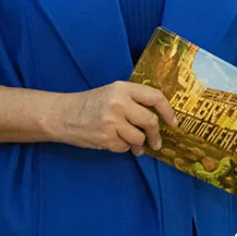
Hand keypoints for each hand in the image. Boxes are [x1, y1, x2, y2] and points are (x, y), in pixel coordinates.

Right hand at [49, 83, 178, 154]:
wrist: (62, 114)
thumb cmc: (90, 103)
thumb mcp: (112, 92)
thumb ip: (134, 99)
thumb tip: (160, 115)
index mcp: (123, 88)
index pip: (155, 97)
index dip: (168, 111)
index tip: (173, 122)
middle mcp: (119, 103)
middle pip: (150, 121)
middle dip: (156, 135)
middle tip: (156, 142)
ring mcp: (112, 121)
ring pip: (138, 137)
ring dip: (138, 144)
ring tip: (133, 144)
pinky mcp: (105, 138)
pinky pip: (124, 146)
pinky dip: (123, 147)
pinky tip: (115, 141)